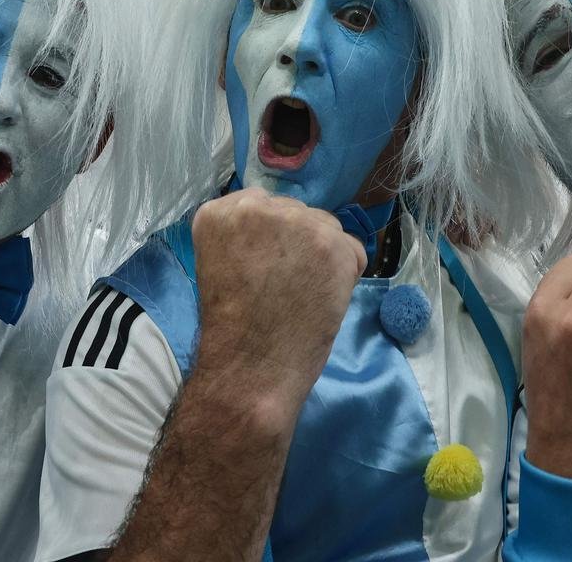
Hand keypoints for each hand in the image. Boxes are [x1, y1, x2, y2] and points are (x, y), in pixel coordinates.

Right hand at [191, 188, 366, 413]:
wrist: (249, 365)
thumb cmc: (230, 327)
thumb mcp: (221, 263)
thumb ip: (247, 236)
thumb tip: (284, 231)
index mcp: (220, 211)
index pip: (260, 206)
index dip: (269, 239)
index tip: (262, 267)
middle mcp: (257, 205)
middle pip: (295, 211)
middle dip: (296, 242)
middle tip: (285, 284)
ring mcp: (298, 221)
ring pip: (325, 227)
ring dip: (322, 255)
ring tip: (304, 293)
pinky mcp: (333, 244)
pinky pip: (352, 250)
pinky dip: (346, 274)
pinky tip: (323, 298)